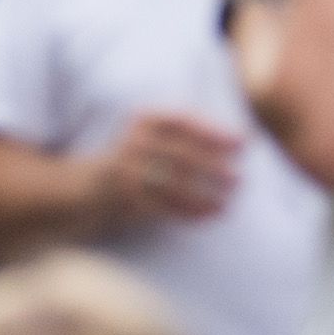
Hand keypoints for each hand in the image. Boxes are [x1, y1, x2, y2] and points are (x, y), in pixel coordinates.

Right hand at [96, 108, 243, 224]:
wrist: (90, 184)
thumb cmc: (137, 156)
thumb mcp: (153, 134)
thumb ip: (187, 134)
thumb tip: (243, 138)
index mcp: (143, 119)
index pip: (184, 122)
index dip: (214, 132)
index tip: (242, 143)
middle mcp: (134, 141)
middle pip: (181, 154)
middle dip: (213, 167)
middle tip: (240, 180)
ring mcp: (128, 170)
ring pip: (173, 183)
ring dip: (204, 194)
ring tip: (228, 203)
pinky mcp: (127, 196)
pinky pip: (164, 205)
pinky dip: (190, 211)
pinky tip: (210, 215)